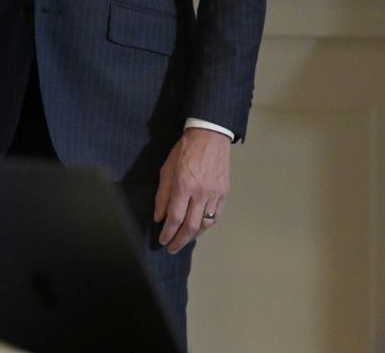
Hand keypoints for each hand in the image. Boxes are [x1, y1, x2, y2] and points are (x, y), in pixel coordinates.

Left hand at [154, 127, 230, 252]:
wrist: (210, 136)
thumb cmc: (184, 150)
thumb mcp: (166, 169)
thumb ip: (162, 195)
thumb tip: (159, 217)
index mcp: (184, 185)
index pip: (175, 217)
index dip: (168, 232)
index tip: (162, 241)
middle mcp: (201, 193)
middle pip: (191, 225)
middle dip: (180, 240)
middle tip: (172, 249)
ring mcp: (215, 194)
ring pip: (206, 223)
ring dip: (194, 236)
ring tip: (184, 240)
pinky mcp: (224, 193)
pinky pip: (217, 215)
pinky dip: (208, 225)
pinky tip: (200, 228)